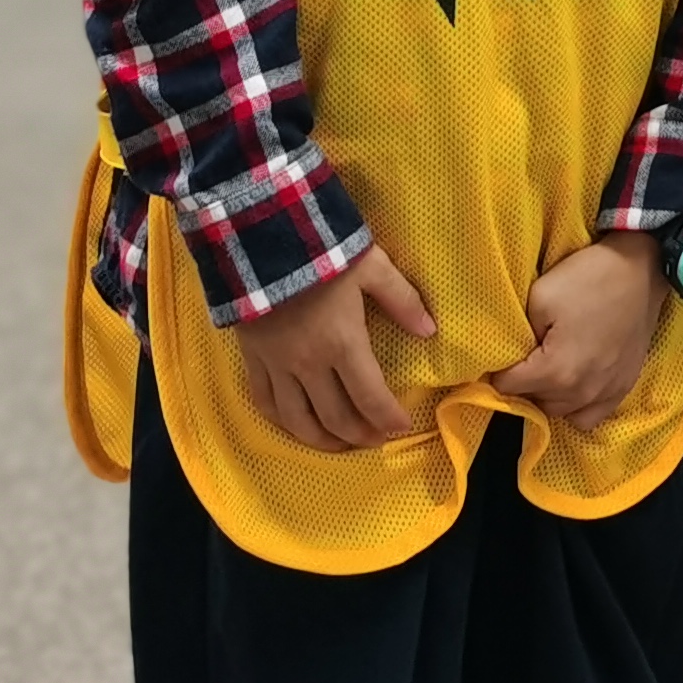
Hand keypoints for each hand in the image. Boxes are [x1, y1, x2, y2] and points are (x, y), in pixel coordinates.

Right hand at [237, 246, 433, 452]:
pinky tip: (296, 424)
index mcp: (343, 343)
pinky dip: (282, 421)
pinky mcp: (252, 358)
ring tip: (340, 445)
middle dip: (360, 435)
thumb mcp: (372, 266)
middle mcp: (309, 364)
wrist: (262, 237)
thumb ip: (402, 300)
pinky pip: (265, 402)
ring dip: (321, 440)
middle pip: (336, 417)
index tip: (402, 428)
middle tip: (376, 440)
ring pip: (298, 420)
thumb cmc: (323, 250)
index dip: (388, 419)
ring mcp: (277, 365)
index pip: (370, 398)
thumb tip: (430, 331)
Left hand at [491, 231, 664, 432]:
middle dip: (524, 382)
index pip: (507, 386)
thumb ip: (519, 333)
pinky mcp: (623, 387)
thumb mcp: (540, 295)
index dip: (499, 369)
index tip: (503, 354)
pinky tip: (574, 384)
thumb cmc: (588, 278)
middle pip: (533, 401)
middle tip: (526, 355)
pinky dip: (576, 407)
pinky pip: (589, 417)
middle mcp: (580, 392)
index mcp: (555, 370)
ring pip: (559, 411)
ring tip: (550, 368)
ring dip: (548, 395)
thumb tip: (512, 356)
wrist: (641, 269)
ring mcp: (605, 393)